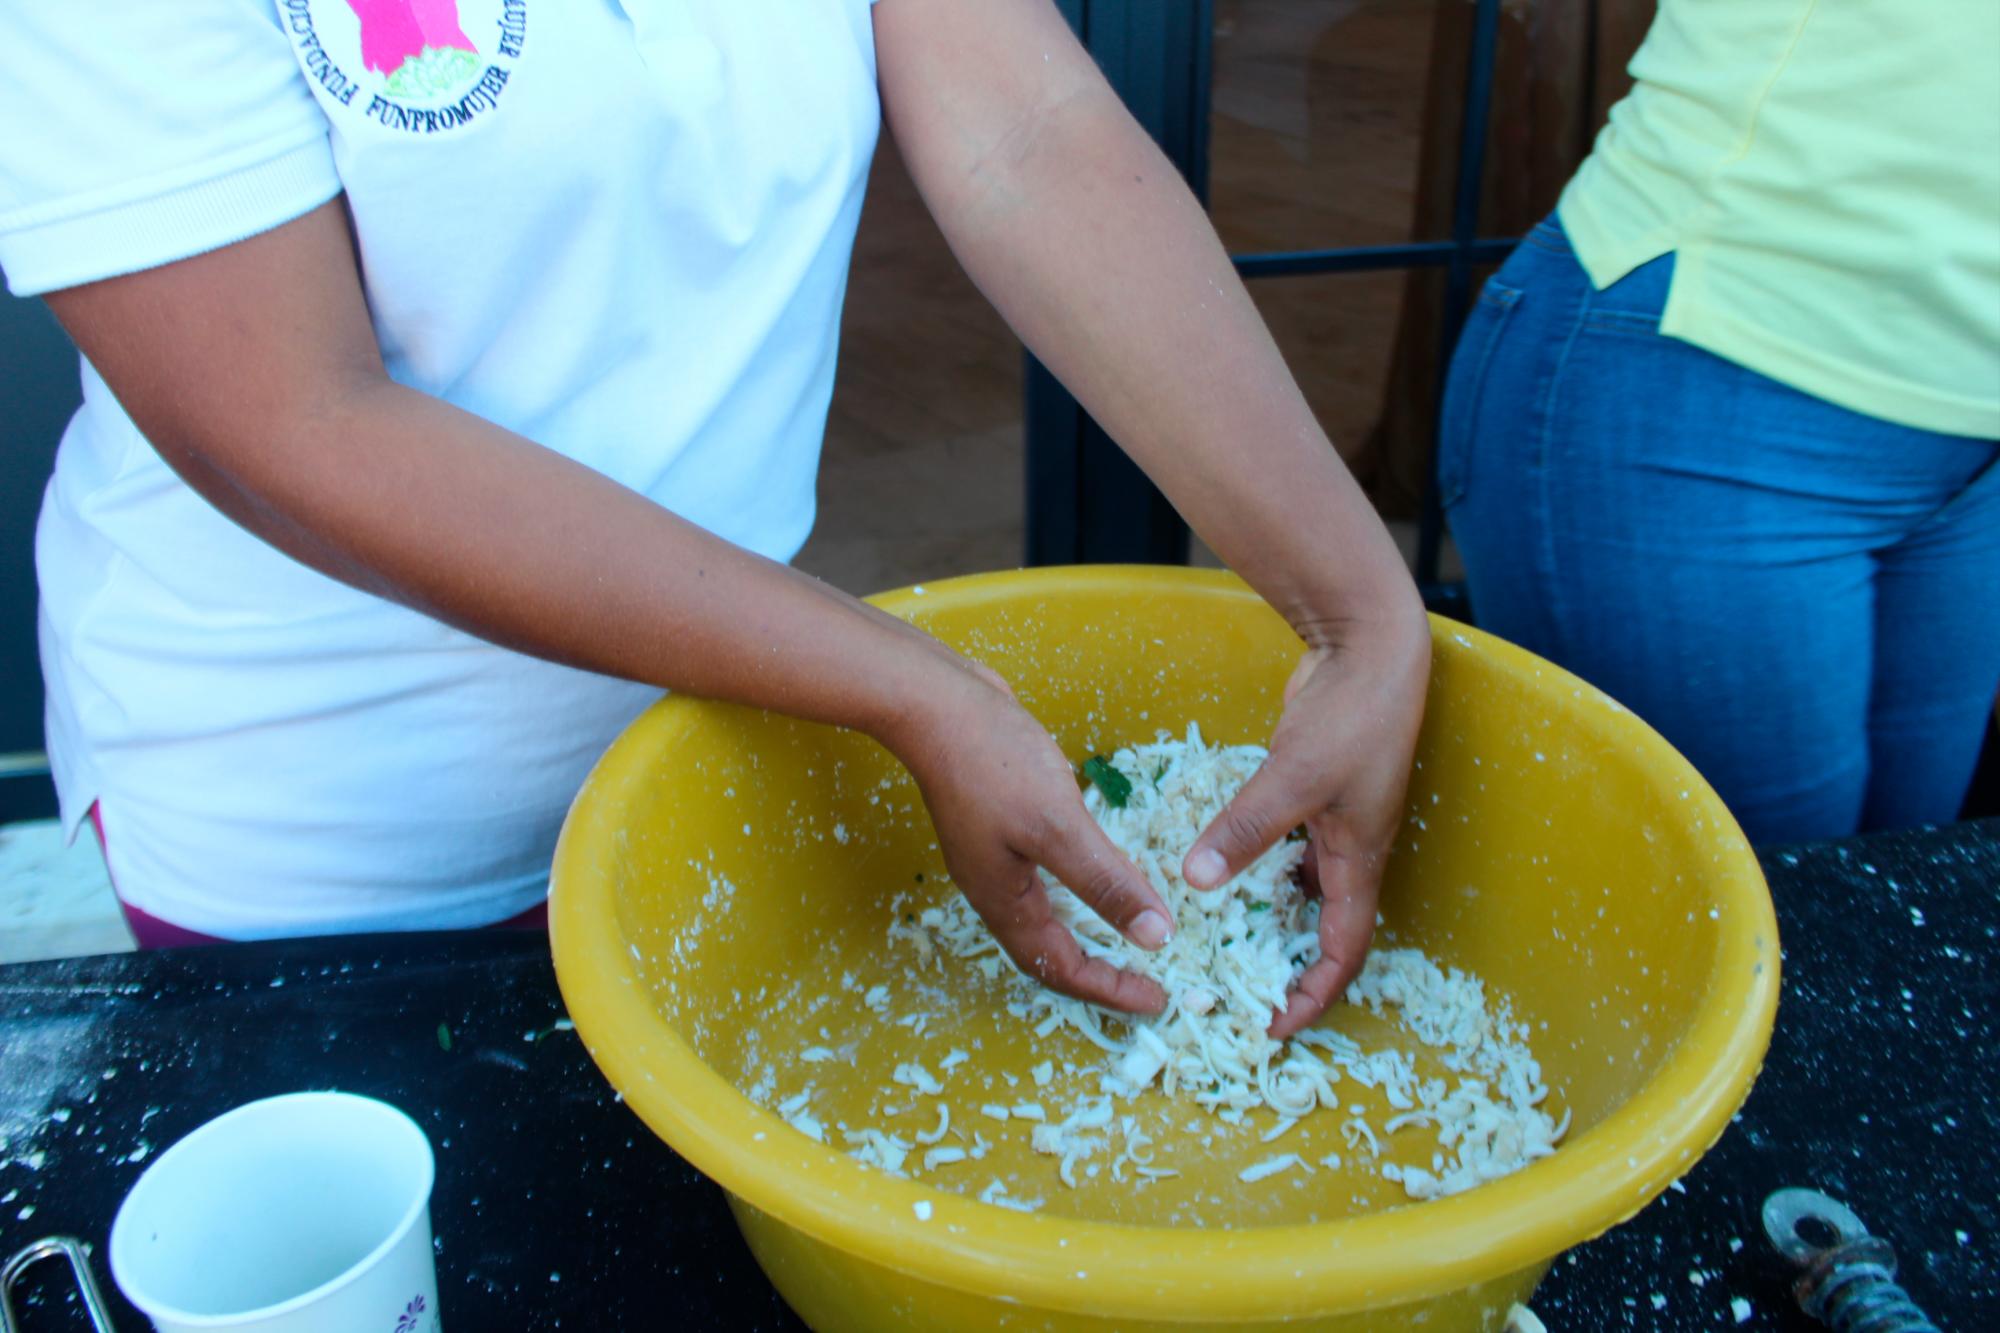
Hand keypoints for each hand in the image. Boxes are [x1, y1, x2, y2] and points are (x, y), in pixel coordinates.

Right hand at [888, 662, 1171, 1014]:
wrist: (935, 701)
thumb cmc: (992, 762)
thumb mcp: (1058, 826)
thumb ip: (1105, 882)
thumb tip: (1155, 937)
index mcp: (1005, 901)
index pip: (1061, 967)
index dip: (1109, 990)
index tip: (1157, 1000)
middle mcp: (996, 888)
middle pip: (1050, 951)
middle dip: (1099, 971)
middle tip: (1147, 981)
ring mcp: (994, 855)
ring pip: (1047, 914)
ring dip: (1089, 932)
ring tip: (1131, 935)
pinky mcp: (1001, 822)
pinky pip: (1046, 876)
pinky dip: (1079, 889)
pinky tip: (1100, 870)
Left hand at [1183, 610, 1430, 1037]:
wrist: (1372, 646)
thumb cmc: (1351, 715)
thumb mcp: (1296, 777)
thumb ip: (1247, 828)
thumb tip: (1196, 880)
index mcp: (1360, 860)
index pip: (1343, 952)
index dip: (1313, 996)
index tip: (1273, 1027)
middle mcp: (1352, 850)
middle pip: (1324, 930)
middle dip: (1288, 968)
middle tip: (1237, 993)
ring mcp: (1336, 819)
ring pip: (1303, 890)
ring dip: (1270, 920)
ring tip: (1220, 946)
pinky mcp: (1314, 792)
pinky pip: (1289, 851)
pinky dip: (1260, 870)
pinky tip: (1222, 872)